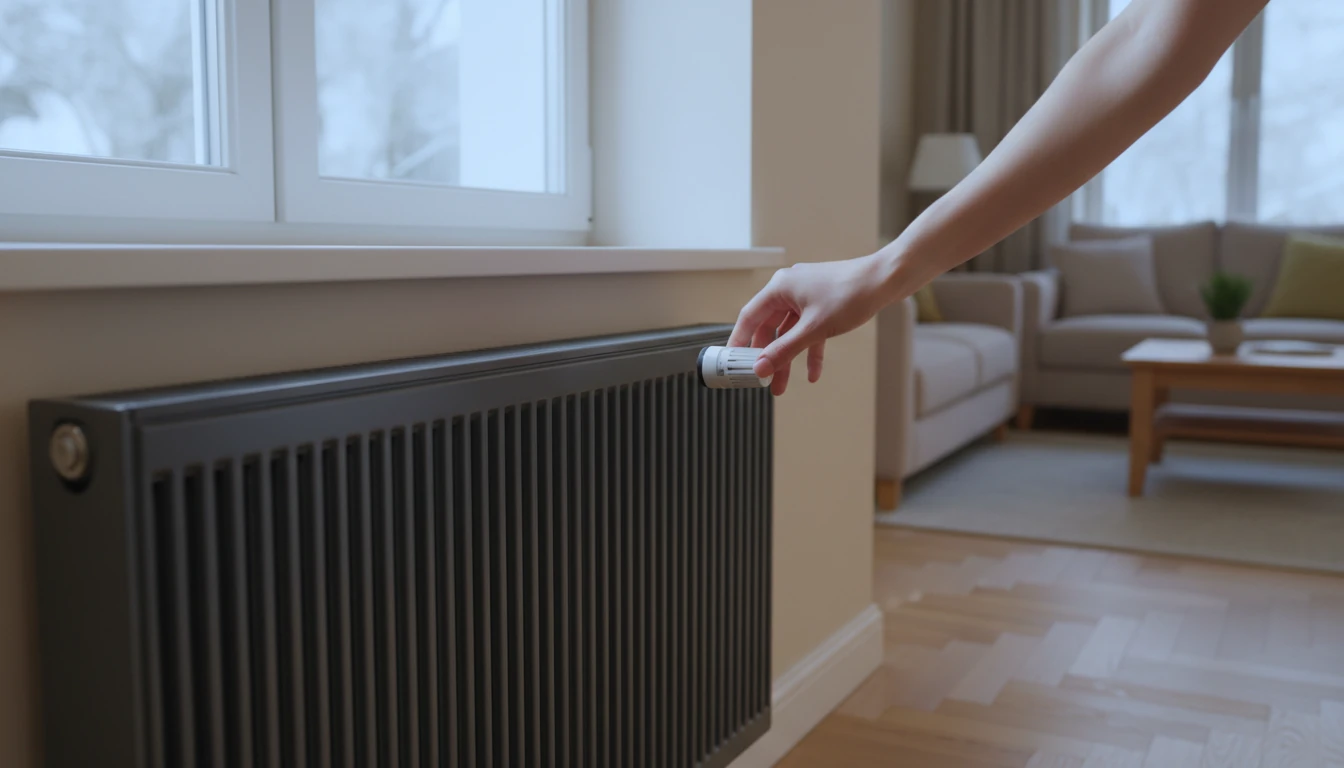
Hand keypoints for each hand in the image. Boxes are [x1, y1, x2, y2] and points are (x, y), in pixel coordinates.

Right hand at [728, 254, 893, 395]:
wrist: (886, 280)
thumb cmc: (851, 293)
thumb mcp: (813, 329)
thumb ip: (784, 350)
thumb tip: (761, 367)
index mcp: (780, 288)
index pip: (749, 317)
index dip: (739, 341)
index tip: (732, 361)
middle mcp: (790, 289)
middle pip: (769, 328)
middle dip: (767, 357)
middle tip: (762, 380)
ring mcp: (807, 296)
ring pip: (789, 333)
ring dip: (788, 358)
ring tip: (783, 385)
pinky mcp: (822, 304)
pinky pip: (809, 331)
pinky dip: (809, 350)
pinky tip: (813, 373)